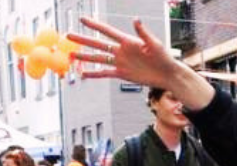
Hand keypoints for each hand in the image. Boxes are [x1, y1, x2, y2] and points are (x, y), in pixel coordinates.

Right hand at [69, 18, 213, 110]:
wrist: (168, 75)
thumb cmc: (165, 58)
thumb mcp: (155, 44)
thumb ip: (143, 33)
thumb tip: (136, 20)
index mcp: (127, 41)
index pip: (107, 31)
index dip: (94, 25)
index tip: (82, 19)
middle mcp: (121, 51)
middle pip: (98, 44)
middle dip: (83, 40)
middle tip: (68, 35)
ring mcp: (120, 62)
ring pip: (98, 58)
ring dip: (85, 57)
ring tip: (71, 56)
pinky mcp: (122, 74)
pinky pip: (105, 73)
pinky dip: (94, 74)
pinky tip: (83, 74)